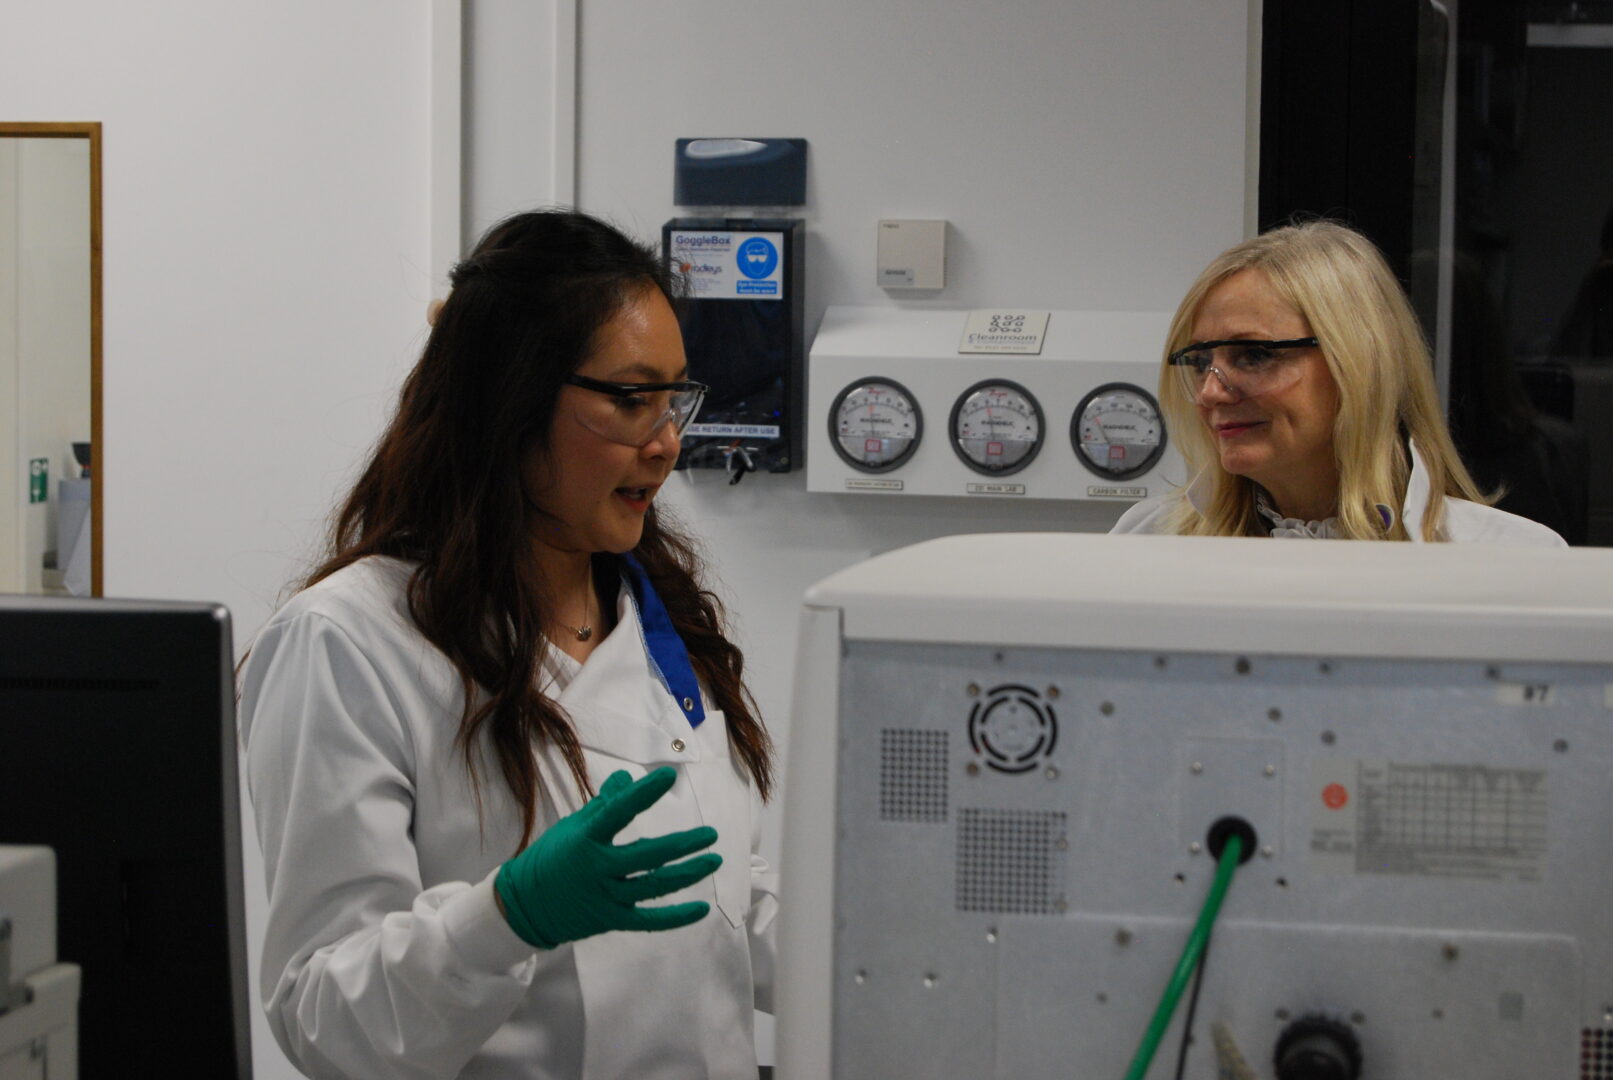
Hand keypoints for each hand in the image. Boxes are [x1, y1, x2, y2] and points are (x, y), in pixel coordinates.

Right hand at [495, 766, 719, 947]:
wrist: (524, 905)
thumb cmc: (552, 857)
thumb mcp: (573, 826)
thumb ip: (604, 805)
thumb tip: (626, 777)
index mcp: (586, 838)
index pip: (618, 811)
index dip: (643, 793)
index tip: (668, 776)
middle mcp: (598, 868)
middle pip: (648, 856)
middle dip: (683, 845)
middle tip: (711, 834)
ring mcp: (606, 896)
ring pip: (654, 886)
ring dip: (687, 873)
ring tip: (713, 860)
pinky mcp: (611, 919)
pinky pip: (649, 919)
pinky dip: (676, 917)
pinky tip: (701, 909)